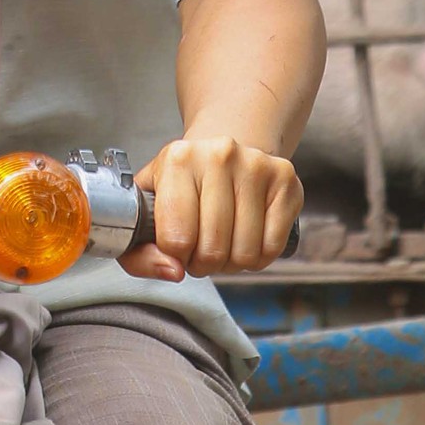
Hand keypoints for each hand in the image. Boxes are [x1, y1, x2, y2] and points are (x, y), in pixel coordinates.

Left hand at [133, 133, 302, 275]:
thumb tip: (173, 272)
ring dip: (232, 263)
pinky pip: (272, 248)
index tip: (176, 248)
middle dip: (204, 263)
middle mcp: (219, 156)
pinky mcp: (285, 180)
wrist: (219, 153)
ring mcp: (256, 165)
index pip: (176, 239)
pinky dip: (258, 258)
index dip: (175, 257)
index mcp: (178, 159)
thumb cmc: (179, 186)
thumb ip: (139, 251)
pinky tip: (245, 239)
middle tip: (200, 249)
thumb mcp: (145, 209)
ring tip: (222, 243)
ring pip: (245, 253)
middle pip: (213, 249)